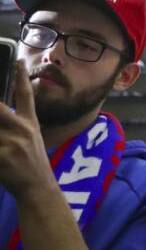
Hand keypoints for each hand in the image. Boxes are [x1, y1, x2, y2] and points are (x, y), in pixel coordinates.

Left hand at [0, 64, 56, 199]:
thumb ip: (14, 126)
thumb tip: (2, 114)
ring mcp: (11, 143)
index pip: (26, 96)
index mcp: (30, 124)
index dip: (21, 77)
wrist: (38, 189)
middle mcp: (22, 129)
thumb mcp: (31, 140)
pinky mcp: (2, 156)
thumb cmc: (32, 165)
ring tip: (0, 140)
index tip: (18, 60)